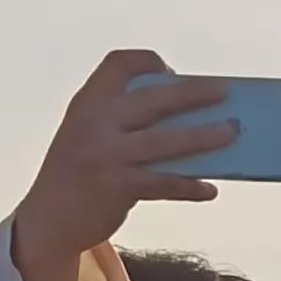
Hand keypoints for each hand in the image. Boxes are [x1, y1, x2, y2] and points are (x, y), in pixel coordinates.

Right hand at [9, 50, 233, 280]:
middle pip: (154, 99)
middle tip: (225, 92)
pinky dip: (190, 186)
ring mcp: (107, 155)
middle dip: (194, 93)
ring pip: (167, 141)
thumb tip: (187, 118)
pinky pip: (165, 184)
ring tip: (233, 132)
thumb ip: (121, 120)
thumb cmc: (78, 173)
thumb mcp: (87, 134)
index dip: (148, 61)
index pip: (118, 63)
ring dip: (206, 136)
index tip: (171, 72)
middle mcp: (95, 123)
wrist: (47, 220)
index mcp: (88, 103)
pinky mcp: (118, 187)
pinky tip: (210, 190)